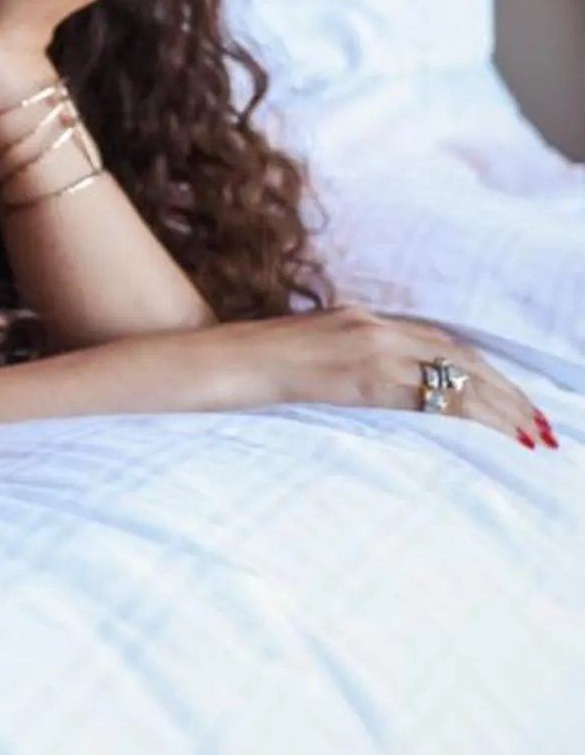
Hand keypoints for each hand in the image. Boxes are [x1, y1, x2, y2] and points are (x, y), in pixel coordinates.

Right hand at [221, 307, 553, 447]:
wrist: (214, 361)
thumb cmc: (246, 366)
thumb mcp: (303, 356)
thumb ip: (342, 363)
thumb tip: (372, 391)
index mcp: (358, 319)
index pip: (439, 343)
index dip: (481, 372)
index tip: (511, 399)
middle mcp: (371, 326)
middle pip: (459, 356)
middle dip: (506, 392)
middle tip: (540, 426)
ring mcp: (368, 347)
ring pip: (457, 374)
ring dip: (502, 407)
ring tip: (533, 435)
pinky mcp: (361, 375)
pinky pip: (429, 395)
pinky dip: (470, 413)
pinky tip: (492, 433)